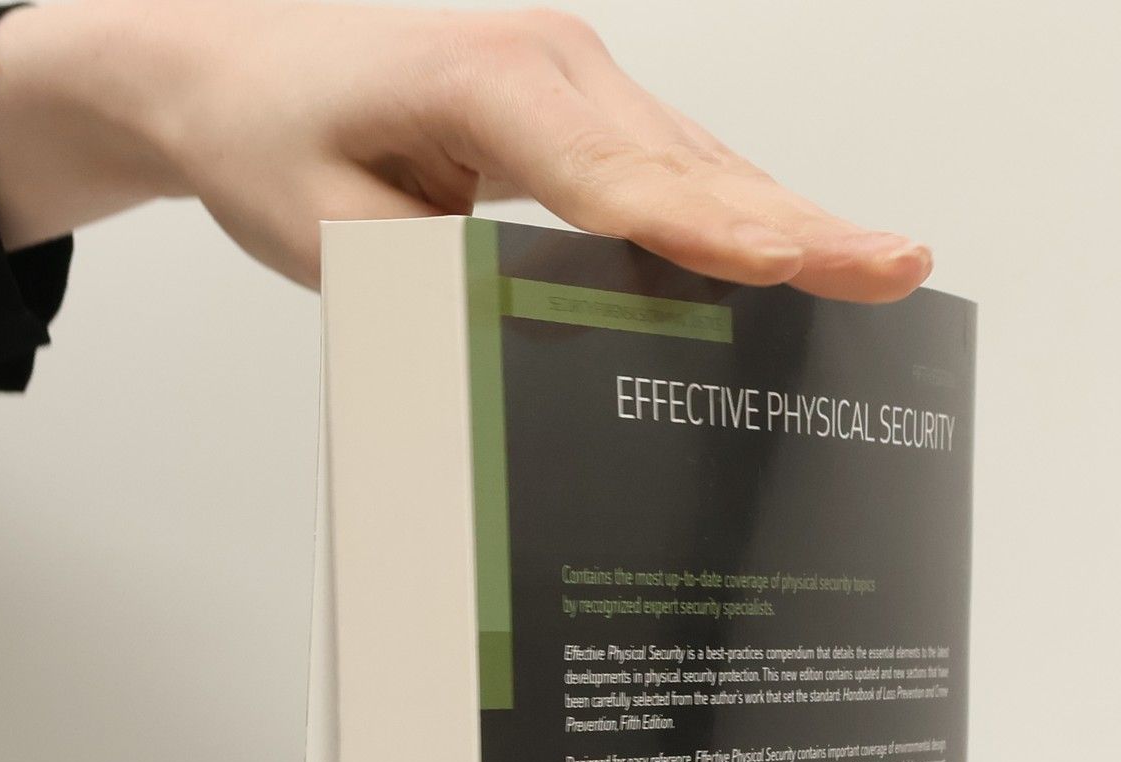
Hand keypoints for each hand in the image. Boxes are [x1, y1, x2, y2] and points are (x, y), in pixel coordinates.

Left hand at [0, 1, 931, 300]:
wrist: (223, 61)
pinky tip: (808, 252)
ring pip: (702, 160)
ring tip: (886, 270)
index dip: (698, 227)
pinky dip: (743, 212)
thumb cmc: (268, 136)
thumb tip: (525, 340)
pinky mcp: (581, 107)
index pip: (609, 172)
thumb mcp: (327, 234)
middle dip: (801, 222)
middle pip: (692, 162)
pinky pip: (677, 163)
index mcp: (484, 79)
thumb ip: (429, 284)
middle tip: (897, 266)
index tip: (775, 264)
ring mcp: (575, 76)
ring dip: (794, 220)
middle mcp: (550, 63)